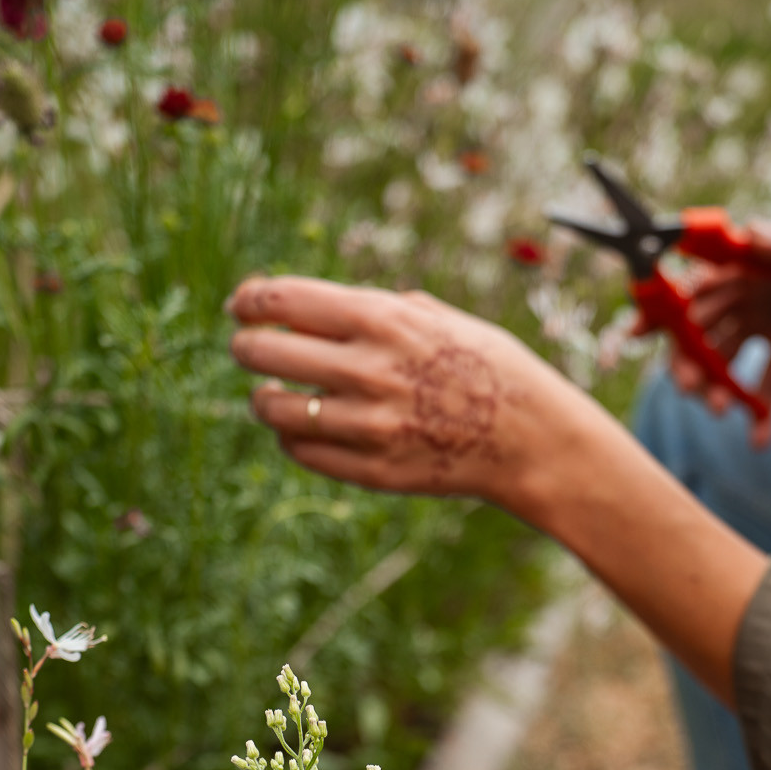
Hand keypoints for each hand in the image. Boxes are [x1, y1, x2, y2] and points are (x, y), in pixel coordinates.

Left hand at [228, 275, 581, 510]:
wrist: (530, 437)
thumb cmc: (485, 366)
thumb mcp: (436, 316)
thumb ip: (374, 308)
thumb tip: (310, 307)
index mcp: (382, 319)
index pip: (282, 300)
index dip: (248, 301)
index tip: (241, 306)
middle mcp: (368, 369)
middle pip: (264, 353)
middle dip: (246, 347)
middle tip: (247, 349)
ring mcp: (369, 425)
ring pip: (274, 409)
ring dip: (264, 399)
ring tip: (270, 395)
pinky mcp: (373, 470)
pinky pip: (302, 452)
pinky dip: (292, 439)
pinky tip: (303, 429)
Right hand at [671, 207, 770, 442]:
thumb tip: (749, 235)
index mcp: (749, 261)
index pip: (696, 283)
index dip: (664, 307)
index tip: (639, 332)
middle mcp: (750, 290)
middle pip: (703, 329)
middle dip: (690, 360)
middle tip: (689, 390)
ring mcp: (767, 319)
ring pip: (728, 359)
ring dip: (718, 387)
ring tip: (720, 412)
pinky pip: (768, 381)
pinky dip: (762, 411)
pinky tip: (760, 440)